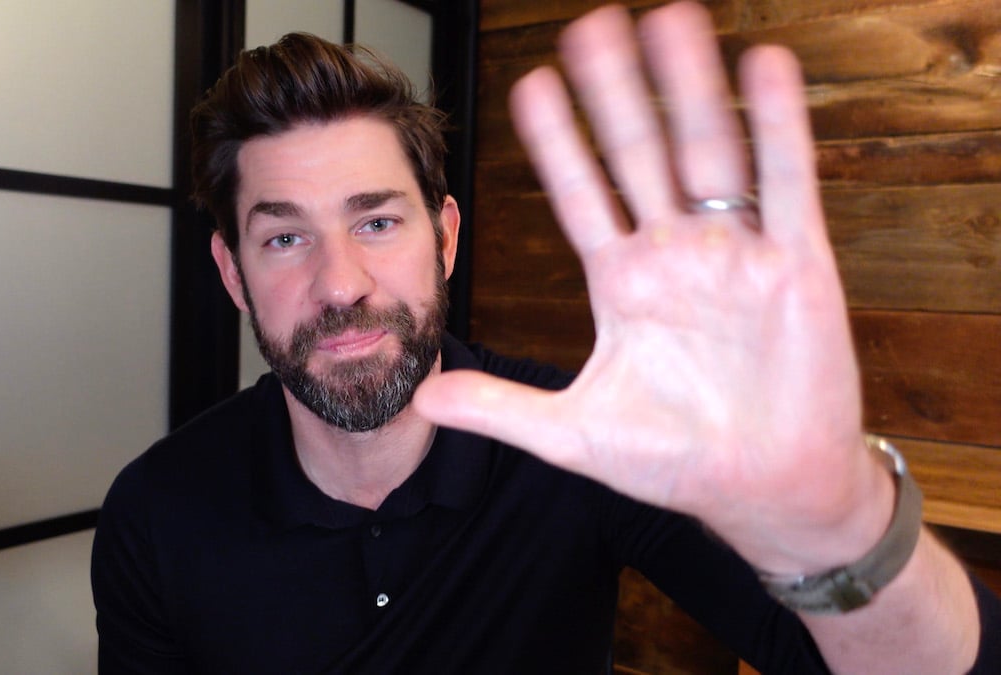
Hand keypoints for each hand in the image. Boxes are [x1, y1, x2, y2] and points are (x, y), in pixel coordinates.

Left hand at [414, 1, 891, 572]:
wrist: (763, 490)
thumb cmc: (674, 462)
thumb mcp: (575, 434)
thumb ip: (501, 407)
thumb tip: (423, 397)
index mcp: (622, 284)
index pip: (581, 195)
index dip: (558, 143)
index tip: (532, 86)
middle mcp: (674, 255)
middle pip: (638, 155)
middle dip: (616, 92)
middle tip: (591, 26)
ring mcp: (733, 253)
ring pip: (707, 152)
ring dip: (688, 89)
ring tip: (669, 21)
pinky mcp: (795, 264)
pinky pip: (784, 183)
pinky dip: (775, 126)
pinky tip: (760, 67)